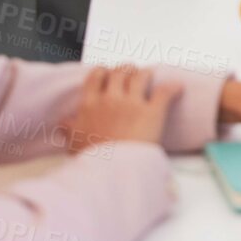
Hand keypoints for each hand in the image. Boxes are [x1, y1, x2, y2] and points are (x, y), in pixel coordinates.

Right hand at [60, 65, 183, 151]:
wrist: (111, 171)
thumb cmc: (92, 160)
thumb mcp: (73, 144)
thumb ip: (68, 129)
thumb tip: (62, 122)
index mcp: (90, 105)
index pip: (96, 76)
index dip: (104, 71)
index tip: (108, 74)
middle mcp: (111, 99)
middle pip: (120, 72)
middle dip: (126, 70)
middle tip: (131, 74)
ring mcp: (132, 104)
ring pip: (141, 76)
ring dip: (146, 74)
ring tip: (149, 77)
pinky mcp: (153, 112)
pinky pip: (166, 92)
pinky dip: (174, 88)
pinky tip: (177, 87)